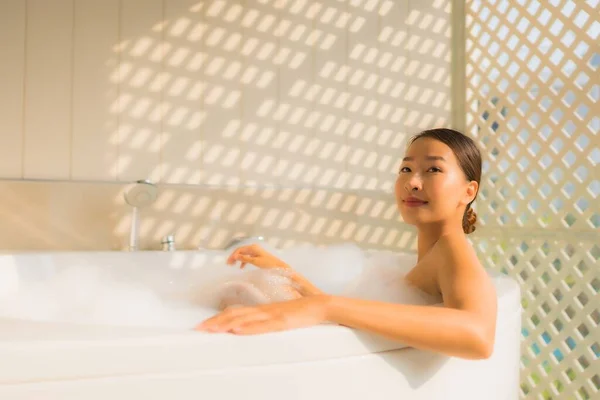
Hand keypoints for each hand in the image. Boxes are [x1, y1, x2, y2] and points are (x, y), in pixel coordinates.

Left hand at [196, 295, 329, 334]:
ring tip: (212, 329)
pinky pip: (262, 325)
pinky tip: (238, 330)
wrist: (319, 305)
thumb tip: (250, 327)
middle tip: (199, 328)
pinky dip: (248, 328)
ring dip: (226, 324)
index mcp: (262, 309)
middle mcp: (263, 310)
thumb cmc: (301, 312)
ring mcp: (272, 315)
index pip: (235, 311)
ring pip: (244, 318)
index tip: (205, 324)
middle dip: (215, 321)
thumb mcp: (280, 317)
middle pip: (234, 313)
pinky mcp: (281, 321)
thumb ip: (266, 320)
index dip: (218, 317)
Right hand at [227, 244, 287, 269]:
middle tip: (228, 264)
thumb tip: (235, 256)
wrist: (279, 266)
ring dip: (238, 259)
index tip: (228, 263)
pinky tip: (241, 267)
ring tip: (232, 265)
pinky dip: (243, 261)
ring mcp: (256, 251)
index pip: (239, 250)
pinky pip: (248, 257)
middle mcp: (254, 248)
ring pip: (244, 254)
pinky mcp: (258, 256)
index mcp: (253, 248)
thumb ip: (245, 258)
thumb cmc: (268, 264)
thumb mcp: (255, 261)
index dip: (233, 256)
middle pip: (241, 251)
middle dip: (234, 257)